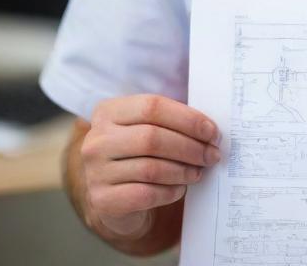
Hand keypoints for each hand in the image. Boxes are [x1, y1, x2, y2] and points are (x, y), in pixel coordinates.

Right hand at [79, 94, 220, 239]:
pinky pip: (144, 195)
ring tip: (199, 172)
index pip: (153, 107)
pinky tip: (180, 189)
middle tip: (212, 155)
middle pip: (152, 138)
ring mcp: (94, 171)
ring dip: (183, 171)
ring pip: (150, 168)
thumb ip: (172, 122)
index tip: (212, 132)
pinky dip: (169, 192)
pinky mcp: (101, 200)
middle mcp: (96, 140)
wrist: (114, 194)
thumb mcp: (148, 128)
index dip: (188, 119)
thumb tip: (210, 131)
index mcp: (109, 112)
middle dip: (190, 147)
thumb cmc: (140, 153)